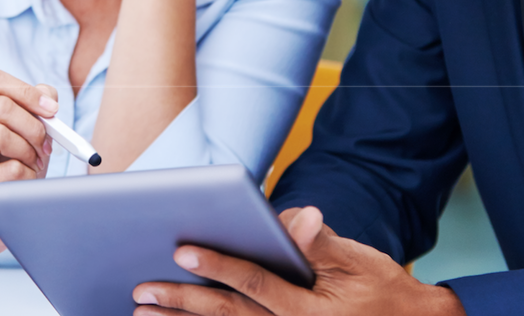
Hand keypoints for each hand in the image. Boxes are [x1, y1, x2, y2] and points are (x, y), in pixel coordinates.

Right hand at [0, 70, 58, 257]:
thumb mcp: (26, 136)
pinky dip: (27, 176)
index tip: (52, 109)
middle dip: (34, 125)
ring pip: (0, 133)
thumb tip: (48, 96)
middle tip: (47, 144)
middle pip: (0, 106)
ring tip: (31, 165)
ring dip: (29, 151)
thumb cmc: (10, 171)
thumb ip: (36, 110)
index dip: (27, 91)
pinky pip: (10, 169)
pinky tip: (22, 185)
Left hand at [132, 207, 466, 315]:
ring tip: (142, 312)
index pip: (254, 283)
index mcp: (308, 310)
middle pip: (228, 315)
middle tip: (143, 290)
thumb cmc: (381, 288)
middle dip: (182, 302)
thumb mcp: (356, 260)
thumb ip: (317, 242)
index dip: (218, 266)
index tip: (183, 251)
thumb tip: (292, 216)